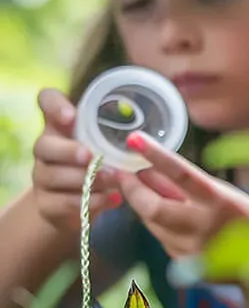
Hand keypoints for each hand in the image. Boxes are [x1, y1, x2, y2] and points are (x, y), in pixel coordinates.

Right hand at [31, 88, 121, 230]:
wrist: (75, 206)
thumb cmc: (101, 165)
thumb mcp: (111, 145)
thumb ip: (119, 135)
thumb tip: (147, 135)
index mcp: (62, 126)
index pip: (47, 101)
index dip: (54, 105)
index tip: (70, 116)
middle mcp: (46, 149)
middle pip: (43, 145)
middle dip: (68, 151)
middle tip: (90, 156)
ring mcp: (42, 177)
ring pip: (53, 176)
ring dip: (86, 178)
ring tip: (114, 179)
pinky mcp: (46, 204)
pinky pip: (64, 202)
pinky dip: (92, 200)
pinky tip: (113, 199)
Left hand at [115, 131, 248, 259]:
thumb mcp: (227, 195)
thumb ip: (191, 186)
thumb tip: (154, 170)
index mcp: (219, 201)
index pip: (181, 173)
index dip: (155, 155)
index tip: (134, 139)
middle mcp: (202, 225)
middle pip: (152, 206)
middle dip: (132, 189)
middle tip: (123, 174)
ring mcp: (190, 247)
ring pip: (151, 222)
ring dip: (144, 204)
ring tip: (145, 190)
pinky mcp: (183, 263)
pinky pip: (162, 238)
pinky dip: (159, 224)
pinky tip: (170, 218)